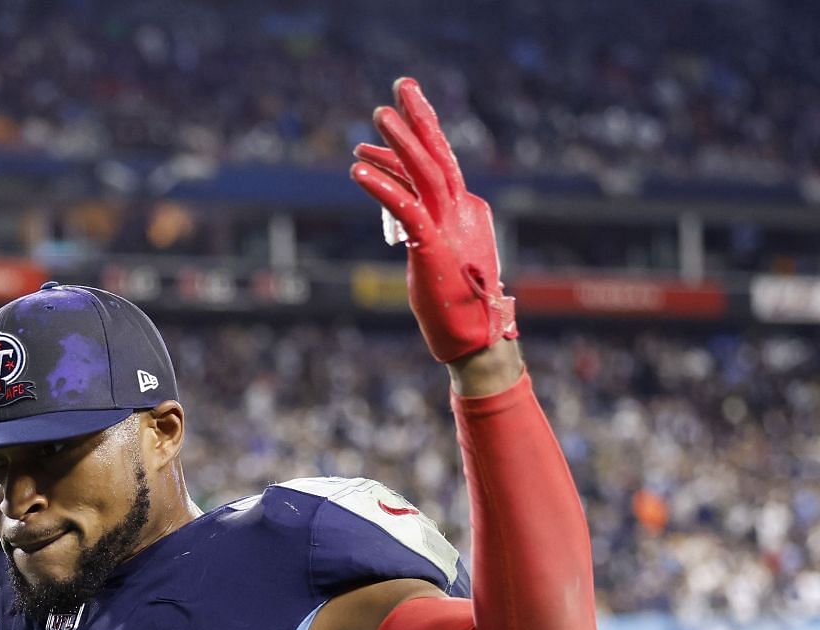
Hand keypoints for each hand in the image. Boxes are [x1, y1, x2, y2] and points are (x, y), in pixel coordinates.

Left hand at [350, 77, 517, 363]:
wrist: (474, 341)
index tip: (373, 140)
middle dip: (418, 118)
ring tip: (374, 119)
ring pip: (425, 171)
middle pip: (439, 154)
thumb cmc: (452, 305)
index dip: (403, 149)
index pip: (434, 169)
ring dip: (398, 142)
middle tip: (400, 87)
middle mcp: (463, 211)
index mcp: (467, 211)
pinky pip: (406, 208)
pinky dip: (381, 186)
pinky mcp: (434, 247)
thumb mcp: (435, 257)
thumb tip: (400, 217)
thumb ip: (422, 230)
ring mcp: (452, 227)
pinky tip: (357, 171)